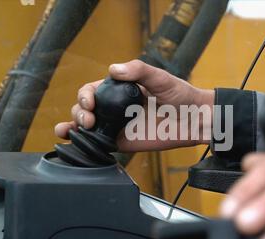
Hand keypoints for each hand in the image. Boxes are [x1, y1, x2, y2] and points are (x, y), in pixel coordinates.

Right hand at [55, 59, 213, 151]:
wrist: (193, 119)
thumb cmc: (179, 95)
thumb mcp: (159, 77)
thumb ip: (138, 70)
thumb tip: (113, 69)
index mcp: (119, 89)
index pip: (92, 90)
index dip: (85, 95)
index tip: (90, 101)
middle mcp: (114, 107)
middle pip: (84, 108)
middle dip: (78, 112)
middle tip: (88, 118)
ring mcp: (116, 125)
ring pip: (86, 126)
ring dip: (73, 126)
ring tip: (71, 129)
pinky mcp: (121, 142)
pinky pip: (99, 144)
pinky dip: (83, 144)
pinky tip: (73, 142)